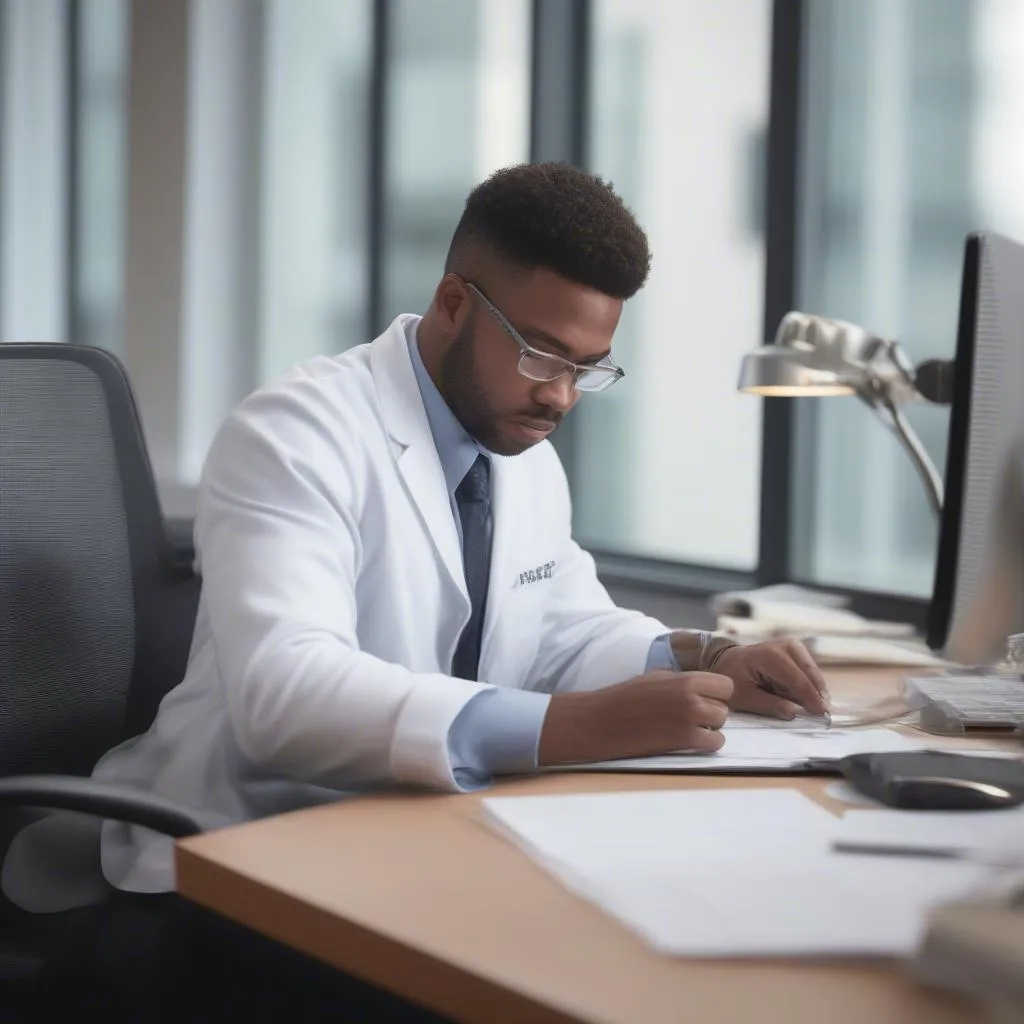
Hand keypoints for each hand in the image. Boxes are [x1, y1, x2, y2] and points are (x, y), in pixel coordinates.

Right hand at [538, 670, 733, 766]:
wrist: (604, 720)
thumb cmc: (627, 697)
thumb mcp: (657, 676)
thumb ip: (684, 679)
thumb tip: (705, 683)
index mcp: (685, 679)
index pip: (726, 685)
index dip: (716, 693)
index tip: (704, 698)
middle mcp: (692, 697)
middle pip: (724, 707)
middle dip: (710, 712)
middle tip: (690, 715)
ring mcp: (690, 720)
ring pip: (721, 724)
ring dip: (709, 728)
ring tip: (687, 727)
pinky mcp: (684, 741)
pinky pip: (715, 743)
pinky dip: (705, 744)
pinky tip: (687, 740)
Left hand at [712, 639, 829, 718]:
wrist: (729, 661)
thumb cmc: (733, 679)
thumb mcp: (744, 697)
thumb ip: (769, 705)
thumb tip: (794, 713)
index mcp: (769, 655)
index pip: (797, 679)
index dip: (811, 698)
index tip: (822, 714)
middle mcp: (785, 646)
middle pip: (810, 674)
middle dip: (817, 695)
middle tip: (822, 715)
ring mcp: (793, 646)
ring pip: (814, 674)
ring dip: (814, 691)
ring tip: (810, 708)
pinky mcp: (798, 651)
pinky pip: (810, 672)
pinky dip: (810, 686)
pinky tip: (803, 698)